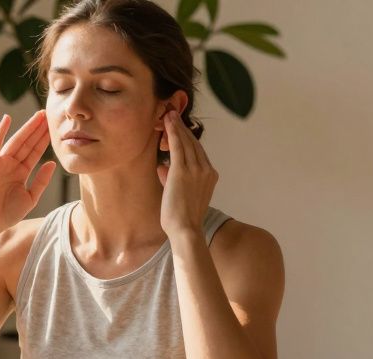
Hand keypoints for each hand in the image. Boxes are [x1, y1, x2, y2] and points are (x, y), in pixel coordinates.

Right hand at [0, 110, 55, 233]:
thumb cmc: (9, 213)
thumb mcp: (31, 197)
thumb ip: (41, 180)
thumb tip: (52, 163)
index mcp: (21, 172)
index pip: (35, 152)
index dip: (44, 140)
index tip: (55, 128)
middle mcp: (11, 164)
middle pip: (27, 143)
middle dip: (38, 129)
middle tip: (48, 114)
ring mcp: (0, 163)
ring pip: (16, 141)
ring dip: (27, 128)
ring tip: (38, 116)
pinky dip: (0, 131)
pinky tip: (7, 119)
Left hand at [157, 109, 217, 237]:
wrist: (185, 230)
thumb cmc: (181, 219)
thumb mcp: (180, 195)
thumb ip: (172, 179)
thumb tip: (162, 167)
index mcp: (210, 176)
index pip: (198, 152)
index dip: (187, 138)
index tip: (179, 128)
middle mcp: (206, 170)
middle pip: (194, 143)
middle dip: (182, 128)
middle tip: (172, 115)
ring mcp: (196, 170)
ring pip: (186, 141)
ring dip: (176, 126)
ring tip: (168, 114)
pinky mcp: (183, 171)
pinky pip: (178, 146)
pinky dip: (173, 132)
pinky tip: (168, 121)